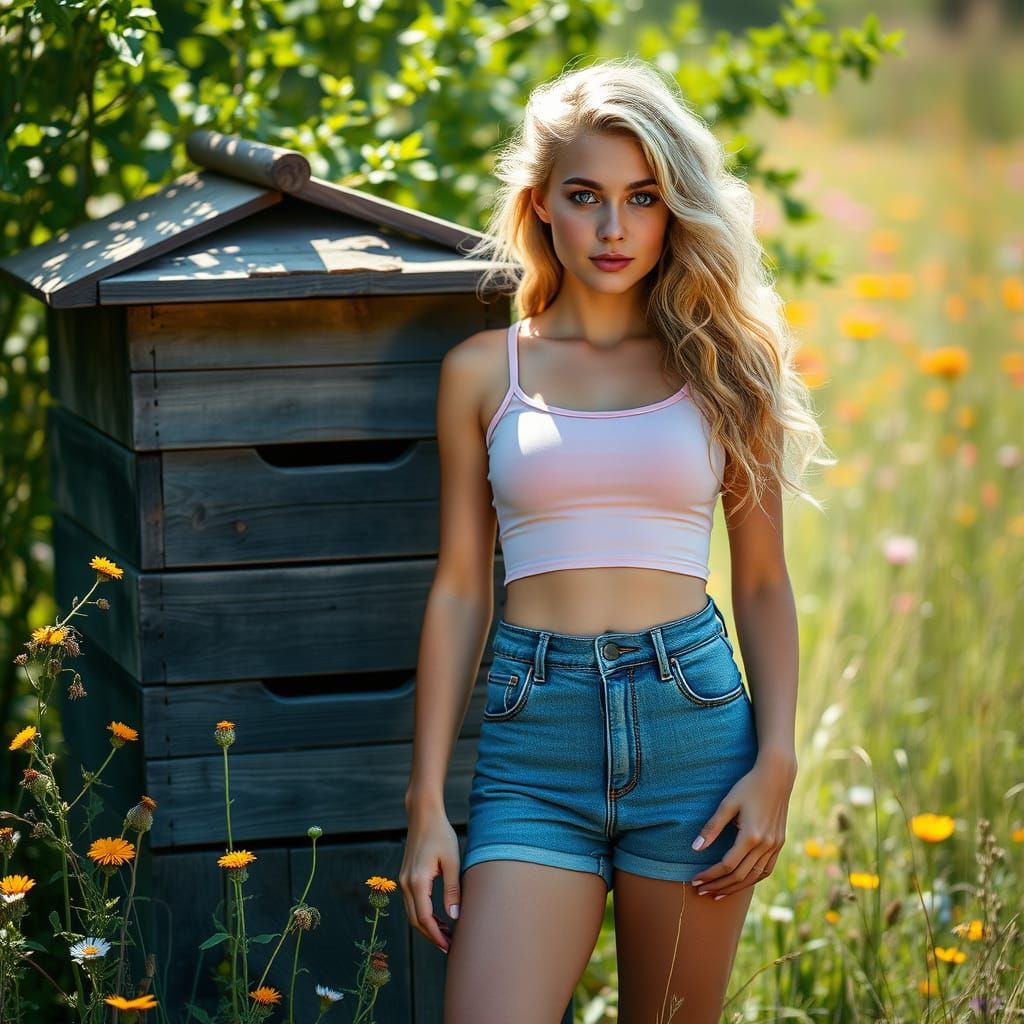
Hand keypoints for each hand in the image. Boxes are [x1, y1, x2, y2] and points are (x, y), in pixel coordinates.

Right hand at [398, 804, 462, 953]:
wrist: (423, 814)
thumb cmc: (440, 834)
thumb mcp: (452, 861)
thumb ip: (452, 890)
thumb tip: (454, 917)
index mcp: (417, 881)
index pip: (424, 919)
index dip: (436, 935)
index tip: (450, 946)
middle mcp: (405, 883)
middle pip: (415, 920)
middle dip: (431, 936)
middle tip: (450, 946)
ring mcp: (402, 880)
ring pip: (412, 913)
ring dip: (427, 926)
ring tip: (446, 934)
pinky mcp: (405, 876)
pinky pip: (411, 903)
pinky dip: (422, 914)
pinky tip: (437, 917)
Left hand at [689, 752, 796, 897]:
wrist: (777, 776)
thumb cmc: (748, 786)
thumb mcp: (727, 804)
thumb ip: (712, 827)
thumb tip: (695, 848)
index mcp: (751, 836)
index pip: (727, 865)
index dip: (709, 875)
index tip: (695, 880)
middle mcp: (765, 845)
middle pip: (740, 876)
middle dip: (718, 885)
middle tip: (701, 891)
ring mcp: (775, 846)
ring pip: (754, 877)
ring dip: (734, 887)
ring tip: (716, 893)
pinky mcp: (779, 844)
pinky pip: (766, 870)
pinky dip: (752, 879)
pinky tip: (740, 882)